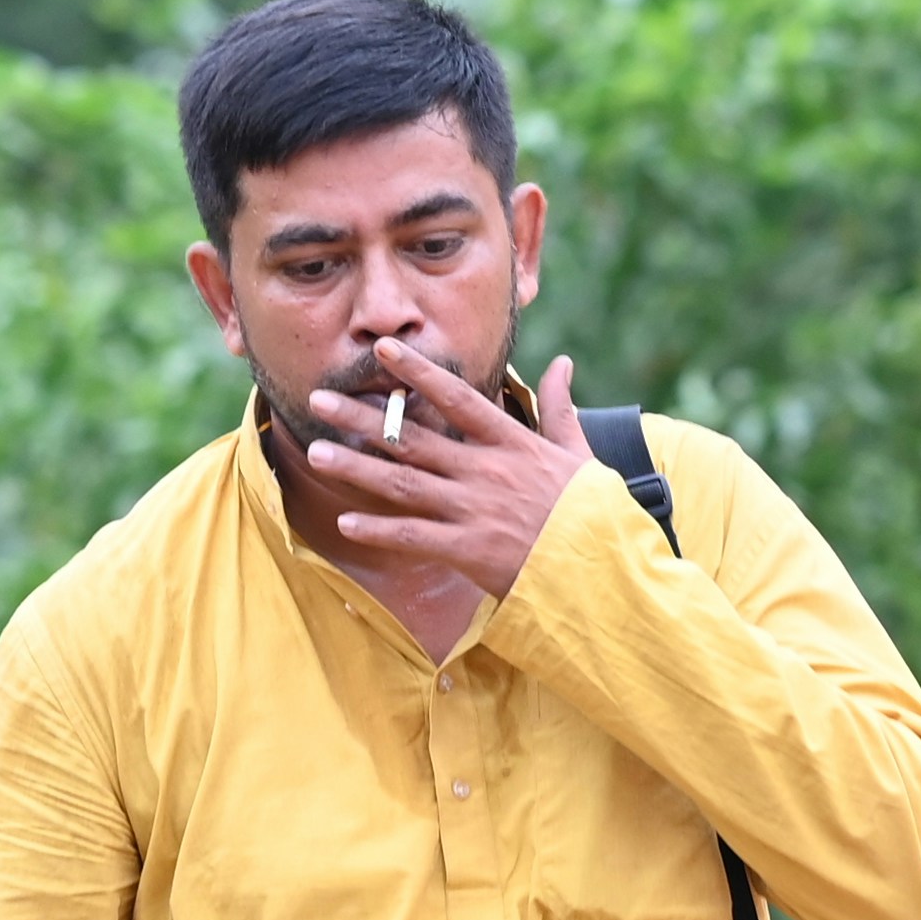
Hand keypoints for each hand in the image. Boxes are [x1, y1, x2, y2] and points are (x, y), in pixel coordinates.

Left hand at [303, 336, 589, 610]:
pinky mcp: (469, 550)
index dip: (418, 371)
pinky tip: (346, 522)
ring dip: (355, 468)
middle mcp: (486, 470)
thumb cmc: (596, 513)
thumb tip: (562, 362)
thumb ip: (562, 408)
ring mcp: (474, 510)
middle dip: (362, 417)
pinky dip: (379, 530)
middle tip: (320, 398)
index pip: (457, 398)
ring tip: (314, 453)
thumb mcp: (581, 454)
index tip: (385, 350)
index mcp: (513, 443)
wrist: (606, 570)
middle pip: (412, 437)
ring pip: (402, 483)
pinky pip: (413, 537)